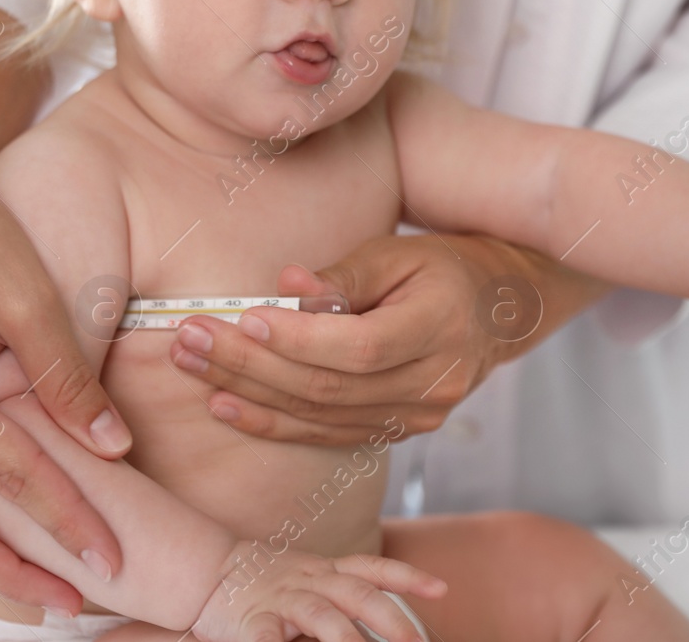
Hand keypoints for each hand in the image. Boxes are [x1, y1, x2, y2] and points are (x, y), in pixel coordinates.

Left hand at [169, 233, 611, 444]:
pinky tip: (226, 406)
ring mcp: (416, 416)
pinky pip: (327, 435)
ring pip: (321, 416)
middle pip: (328, 387)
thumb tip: (287, 285)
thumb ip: (344, 275)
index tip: (243, 318)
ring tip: (190, 366)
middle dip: (250, 365)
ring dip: (248, 395)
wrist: (499, 309)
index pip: (357, 347)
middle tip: (189, 338)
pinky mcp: (398, 432)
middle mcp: (430, 384)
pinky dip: (273, 423)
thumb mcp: (400, 252)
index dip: (297, 339)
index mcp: (437, 329)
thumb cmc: (444, 266)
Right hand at [192, 542, 445, 641]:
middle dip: (392, 621)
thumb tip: (387, 623)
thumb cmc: (267, 584)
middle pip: (358, 594)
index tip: (441, 589)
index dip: (407, 576)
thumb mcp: (311, 581)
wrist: (208, 571)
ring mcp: (283, 600)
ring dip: (348, 639)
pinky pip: (268, 637)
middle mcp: (310, 581)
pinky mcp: (254, 622)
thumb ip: (341, 597)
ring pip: (322, 615)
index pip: (372, 568)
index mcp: (326, 571)